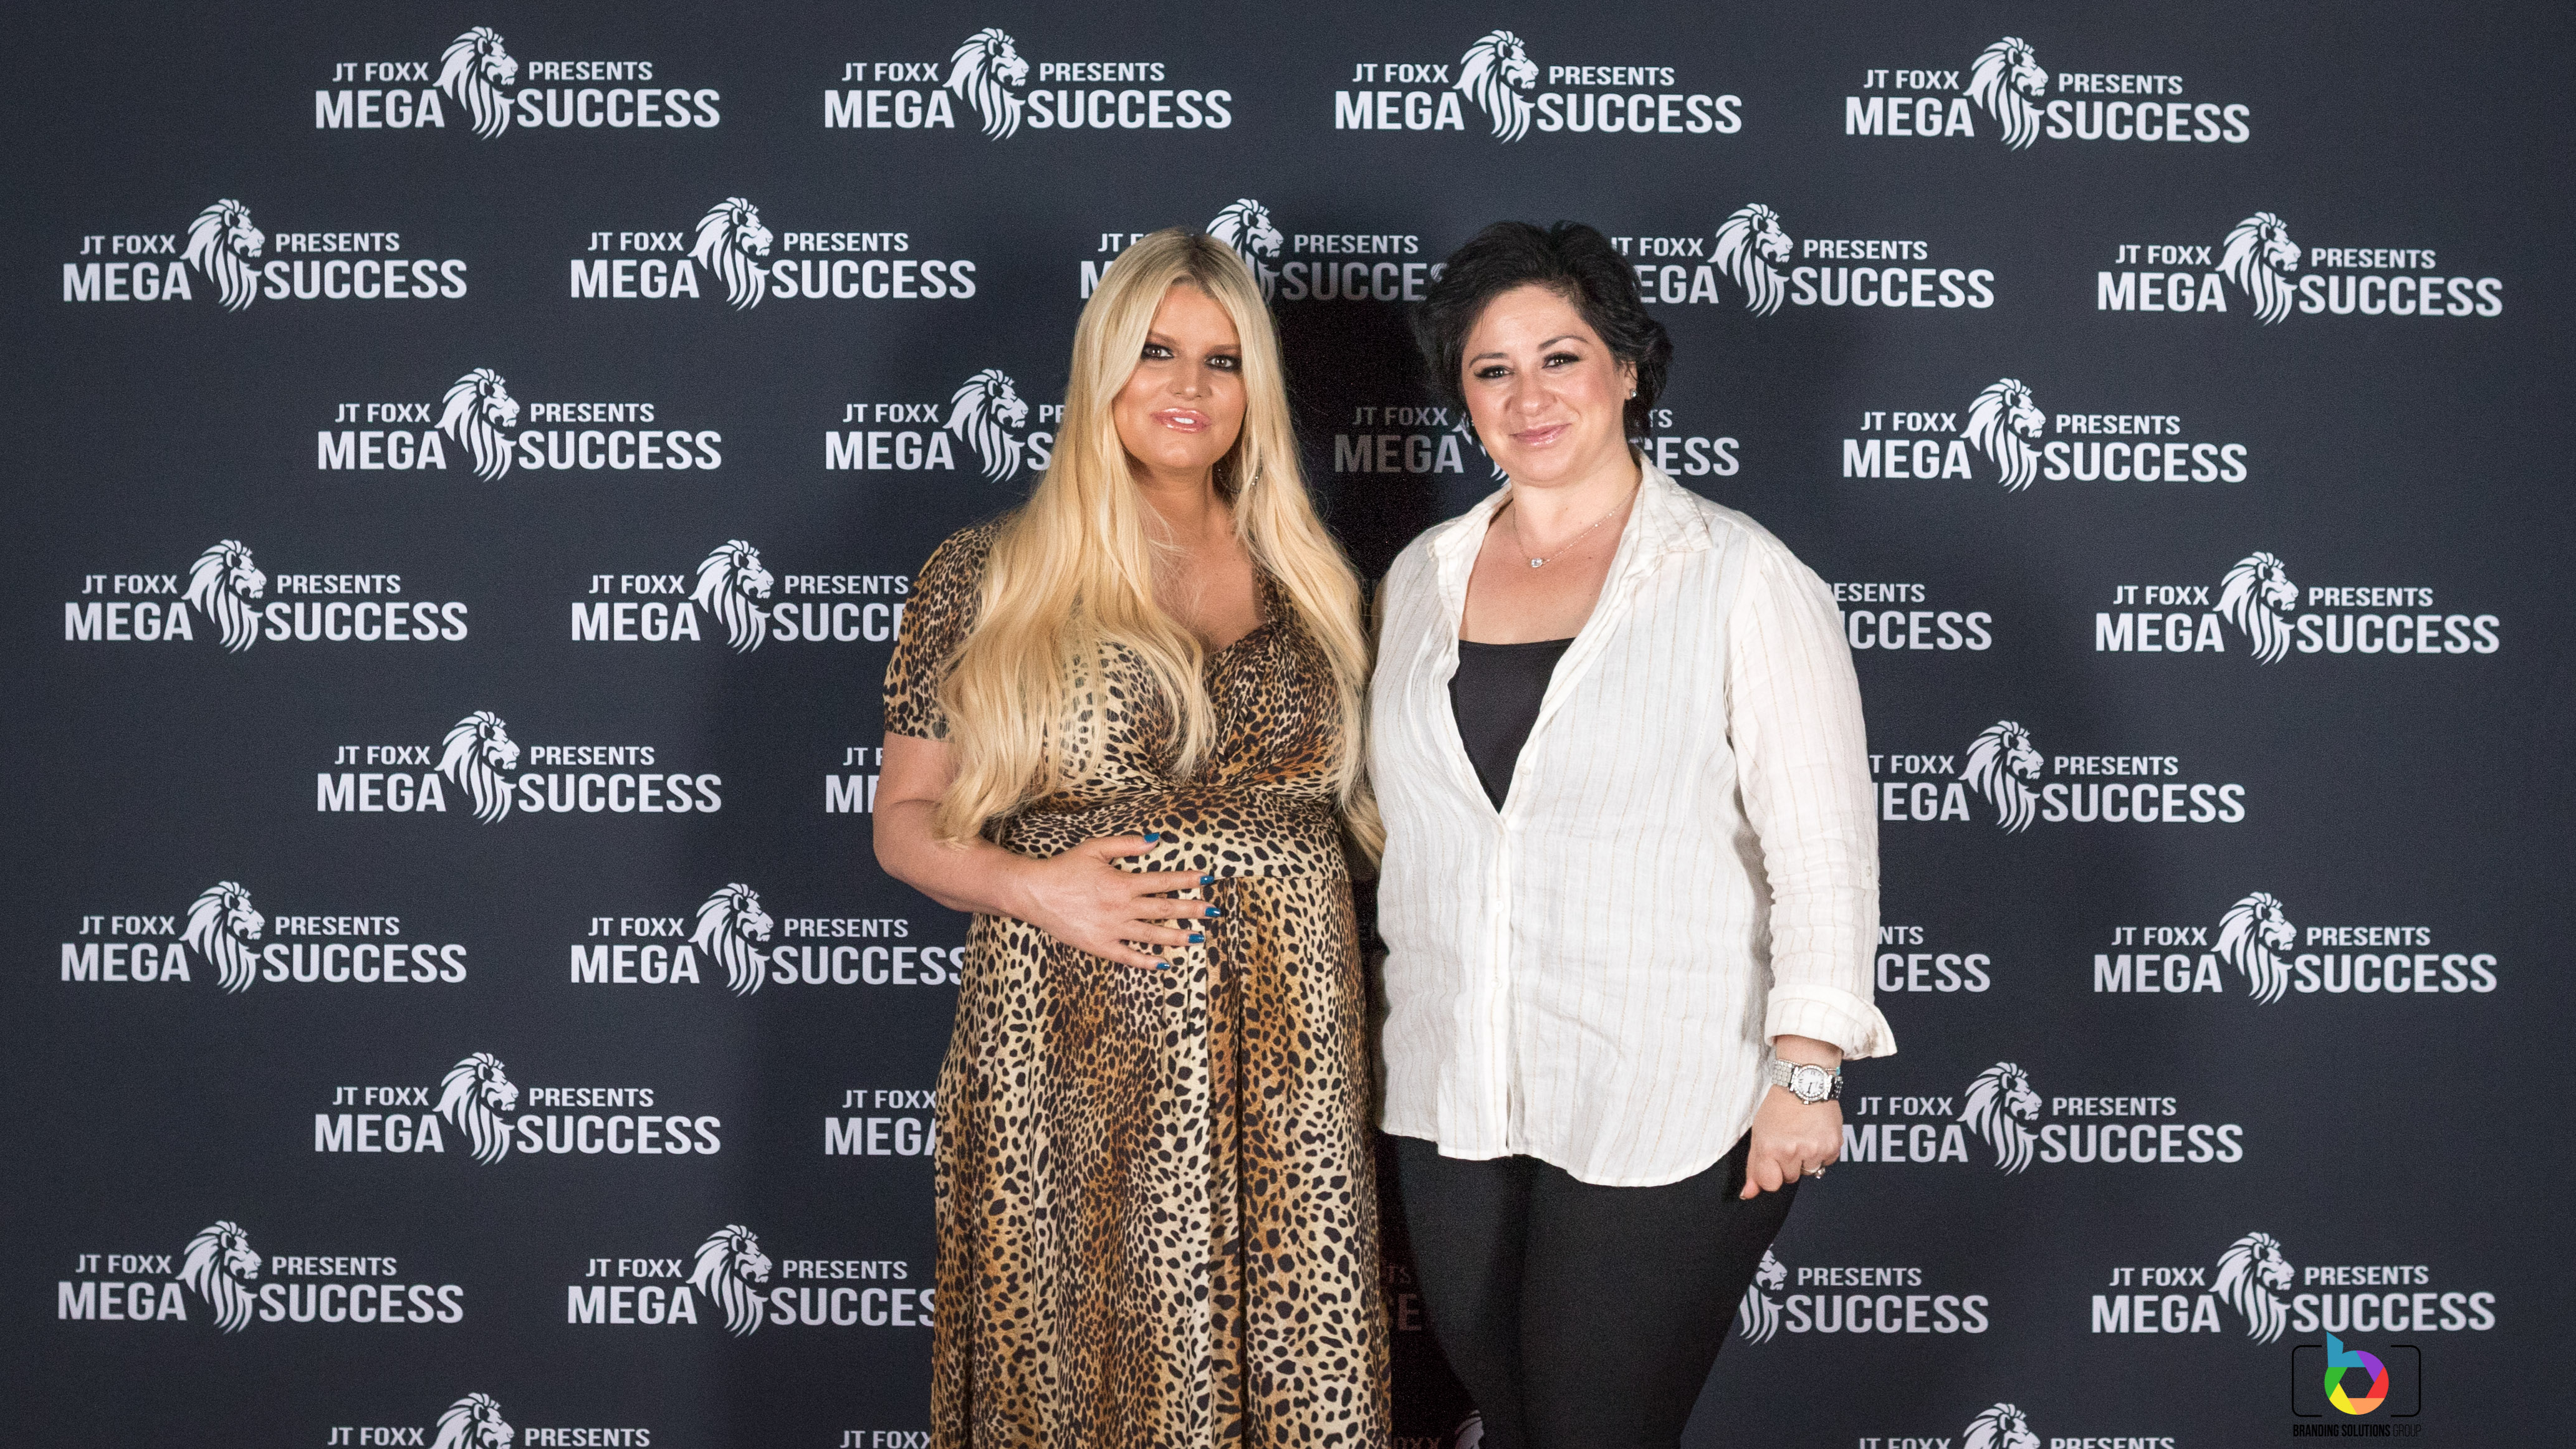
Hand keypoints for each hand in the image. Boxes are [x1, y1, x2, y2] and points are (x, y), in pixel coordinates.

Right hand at [1002, 835, 1210, 970]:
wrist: (1034, 893)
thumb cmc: (1064, 868)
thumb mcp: (1095, 849)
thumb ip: (1127, 844)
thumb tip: (1155, 840)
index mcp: (1122, 883)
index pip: (1164, 881)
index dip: (1188, 880)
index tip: (1209, 879)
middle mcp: (1121, 908)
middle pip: (1165, 910)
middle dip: (1193, 910)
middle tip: (1215, 912)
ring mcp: (1111, 930)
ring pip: (1152, 936)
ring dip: (1178, 937)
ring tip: (1199, 938)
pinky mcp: (1099, 946)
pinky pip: (1128, 957)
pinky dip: (1147, 961)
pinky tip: (1164, 963)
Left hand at [1740, 1084, 1843, 1198]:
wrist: (1804, 1083)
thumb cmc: (1779, 1107)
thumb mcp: (1759, 1134)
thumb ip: (1754, 1166)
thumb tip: (1748, 1194)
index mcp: (1770, 1148)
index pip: (1770, 1184)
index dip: (1771, 1173)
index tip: (1773, 1160)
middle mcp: (1793, 1150)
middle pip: (1790, 1178)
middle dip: (1788, 1164)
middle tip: (1789, 1140)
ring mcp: (1815, 1149)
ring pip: (1809, 1172)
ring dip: (1806, 1159)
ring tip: (1803, 1136)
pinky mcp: (1833, 1145)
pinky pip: (1826, 1163)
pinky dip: (1821, 1153)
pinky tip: (1816, 1135)